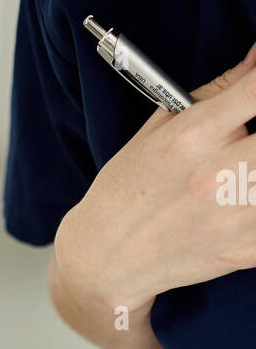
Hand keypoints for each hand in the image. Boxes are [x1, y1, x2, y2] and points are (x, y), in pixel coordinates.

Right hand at [56, 43, 255, 312]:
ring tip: (246, 167)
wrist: (108, 258)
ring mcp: (238, 216)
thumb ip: (219, 90)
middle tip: (253, 137)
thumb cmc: (129, 190)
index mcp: (194, 136)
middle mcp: (219, 174)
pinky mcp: (249, 250)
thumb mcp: (159, 127)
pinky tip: (244, 201)